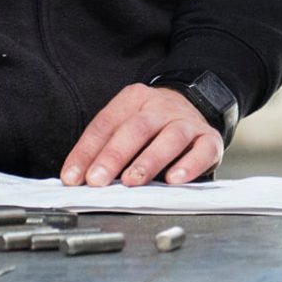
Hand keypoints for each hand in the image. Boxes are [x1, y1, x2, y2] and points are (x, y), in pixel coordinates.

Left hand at [61, 84, 222, 186]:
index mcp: (133, 100)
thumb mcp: (126, 123)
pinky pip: (202, 150)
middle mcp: (161, 107)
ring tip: (132, 181)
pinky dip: (189, 165)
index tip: (72, 177)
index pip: (105, 124)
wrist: (197, 103)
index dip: (86, 151)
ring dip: (149, 161)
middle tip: (98, 180)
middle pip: (136, 128)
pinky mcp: (209, 138)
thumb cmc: (153, 125)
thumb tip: (79, 179)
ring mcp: (187, 121)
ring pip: (170, 137)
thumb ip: (106, 147)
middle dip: (114, 156)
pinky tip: (175, 179)